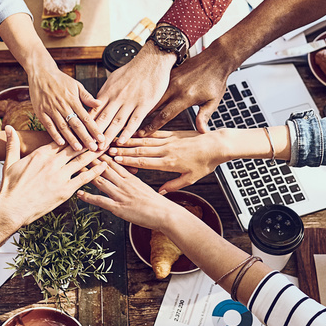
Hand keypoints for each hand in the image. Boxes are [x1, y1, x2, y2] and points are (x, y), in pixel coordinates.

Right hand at [0, 126, 105, 226]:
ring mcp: (60, 176)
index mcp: (41, 154)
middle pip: (75, 147)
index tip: (85, 126)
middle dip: (89, 139)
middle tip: (102, 133)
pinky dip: (95, 171)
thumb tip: (7, 128)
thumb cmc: (10, 187)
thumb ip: (12, 144)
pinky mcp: (65, 190)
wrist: (12, 208)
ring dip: (95, 152)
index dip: (75, 132)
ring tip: (106, 146)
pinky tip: (104, 166)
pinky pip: (84, 178)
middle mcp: (53, 162)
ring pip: (82, 160)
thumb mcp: (10, 162)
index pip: (62, 138)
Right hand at [28, 62, 103, 150]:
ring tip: (78, 149)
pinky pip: (48, 125)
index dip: (94, 129)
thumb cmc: (61, 80)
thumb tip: (100, 103)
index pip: (86, 117)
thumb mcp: (76, 85)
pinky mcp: (41, 112)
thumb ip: (87, 96)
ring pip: (63, 126)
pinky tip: (60, 143)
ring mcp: (51, 109)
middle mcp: (63, 105)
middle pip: (76, 124)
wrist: (41, 72)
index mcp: (73, 100)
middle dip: (85, 137)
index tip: (101, 139)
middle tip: (93, 148)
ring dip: (71, 138)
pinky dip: (54, 134)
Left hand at [77, 157, 186, 231]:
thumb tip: (125, 179)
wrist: (165, 214)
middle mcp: (124, 183)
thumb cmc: (157, 203)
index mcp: (131, 177)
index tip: (92, 146)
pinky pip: (100, 200)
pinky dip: (88, 196)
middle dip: (91, 159)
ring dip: (87, 173)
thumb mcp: (143, 188)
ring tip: (75, 167)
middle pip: (105, 167)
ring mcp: (121, 194)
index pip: (114, 161)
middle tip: (79, 151)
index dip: (101, 153)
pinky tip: (79, 192)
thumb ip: (132, 182)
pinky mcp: (118, 207)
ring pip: (100, 180)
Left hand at [94, 45, 174, 143]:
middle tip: (87, 147)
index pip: (94, 111)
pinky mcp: (144, 104)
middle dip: (94, 135)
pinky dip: (127, 132)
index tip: (80, 135)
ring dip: (108, 137)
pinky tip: (121, 141)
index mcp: (108, 92)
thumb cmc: (132, 70)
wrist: (151, 60)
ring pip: (116, 122)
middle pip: (102, 119)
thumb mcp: (114, 79)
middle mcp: (117, 98)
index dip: (86, 125)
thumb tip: (96, 104)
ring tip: (101, 149)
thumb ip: (106, 93)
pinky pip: (134, 121)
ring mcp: (130, 102)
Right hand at [109, 130, 226, 192]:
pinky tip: (134, 133)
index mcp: (169, 162)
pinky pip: (155, 133)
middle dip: (123, 150)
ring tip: (116, 140)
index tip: (114, 159)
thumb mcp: (191, 178)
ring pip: (145, 140)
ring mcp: (169, 140)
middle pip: (140, 150)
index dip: (128, 160)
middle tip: (108, 149)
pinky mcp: (173, 133)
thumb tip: (161, 192)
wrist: (218, 145)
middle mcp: (166, 150)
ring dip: (129, 141)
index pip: (144, 161)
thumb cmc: (206, 163)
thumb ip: (174, 185)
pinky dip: (143, 133)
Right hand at [140, 47, 234, 134]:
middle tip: (133, 127)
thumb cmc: (216, 79)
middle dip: (142, 118)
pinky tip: (145, 100)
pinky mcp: (171, 74)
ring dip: (144, 106)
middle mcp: (175, 88)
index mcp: (185, 96)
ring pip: (154, 96)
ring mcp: (172, 79)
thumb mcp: (213, 100)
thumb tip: (201, 132)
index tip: (143, 134)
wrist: (217, 58)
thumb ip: (204, 116)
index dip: (152, 126)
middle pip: (153, 106)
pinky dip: (151, 95)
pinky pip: (158, 87)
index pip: (165, 115)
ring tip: (134, 115)